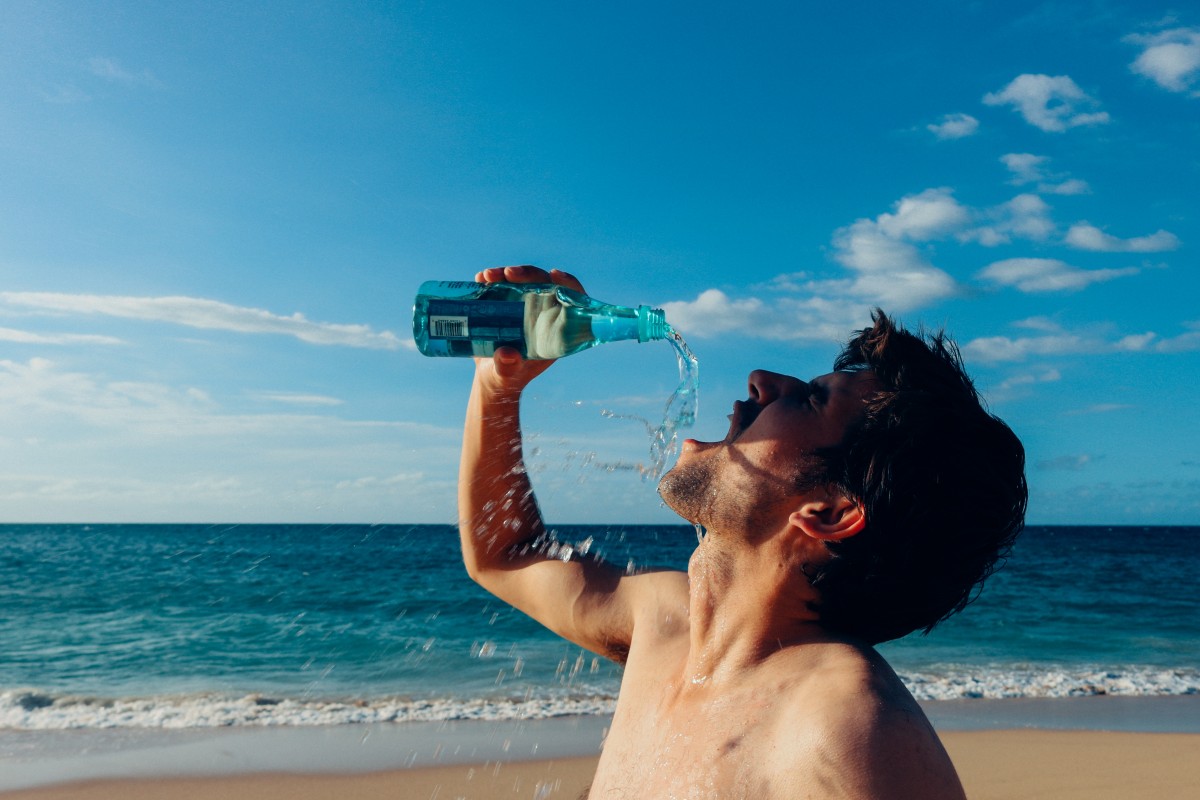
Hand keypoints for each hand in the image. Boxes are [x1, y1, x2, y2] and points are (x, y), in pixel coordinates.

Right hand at [472, 265, 585, 395]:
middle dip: (529, 274)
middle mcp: (543, 313)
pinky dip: (492, 279)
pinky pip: (502, 284)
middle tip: (508, 273)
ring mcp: (525, 305)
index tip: (554, 275)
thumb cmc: (507, 377)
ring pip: (522, 281)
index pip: (572, 302)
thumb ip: (509, 368)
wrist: (490, 375)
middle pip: (544, 284)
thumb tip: (508, 355)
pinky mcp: (506, 302)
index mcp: (555, 330)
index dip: (568, 285)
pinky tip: (480, 278)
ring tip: (487, 276)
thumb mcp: (507, 375)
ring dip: (506, 274)